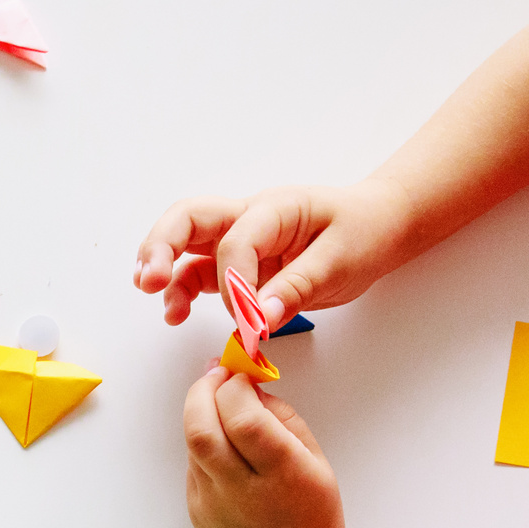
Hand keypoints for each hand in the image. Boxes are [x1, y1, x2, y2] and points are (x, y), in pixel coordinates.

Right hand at [133, 178, 414, 331]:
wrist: (378, 225)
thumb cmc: (363, 232)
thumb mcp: (341, 260)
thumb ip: (297, 288)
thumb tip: (260, 318)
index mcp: (274, 209)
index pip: (236, 242)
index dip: (235, 283)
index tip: (250, 319)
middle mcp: (247, 218)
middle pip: (187, 220)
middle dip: (162, 247)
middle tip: (150, 279)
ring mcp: (237, 240)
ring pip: (184, 246)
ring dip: (164, 271)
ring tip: (158, 300)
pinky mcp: (237, 264)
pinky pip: (199, 273)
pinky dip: (182, 291)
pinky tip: (176, 313)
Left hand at [182, 368, 348, 527]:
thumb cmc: (312, 517)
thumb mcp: (317, 463)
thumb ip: (284, 420)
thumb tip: (251, 386)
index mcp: (283, 474)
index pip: (244, 418)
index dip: (235, 387)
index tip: (240, 375)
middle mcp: (242, 489)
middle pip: (202, 429)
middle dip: (202, 391)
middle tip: (215, 375)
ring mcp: (213, 503)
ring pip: (192, 443)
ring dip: (200, 413)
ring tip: (217, 401)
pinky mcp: (195, 511)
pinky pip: (193, 464)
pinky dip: (203, 443)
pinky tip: (222, 443)